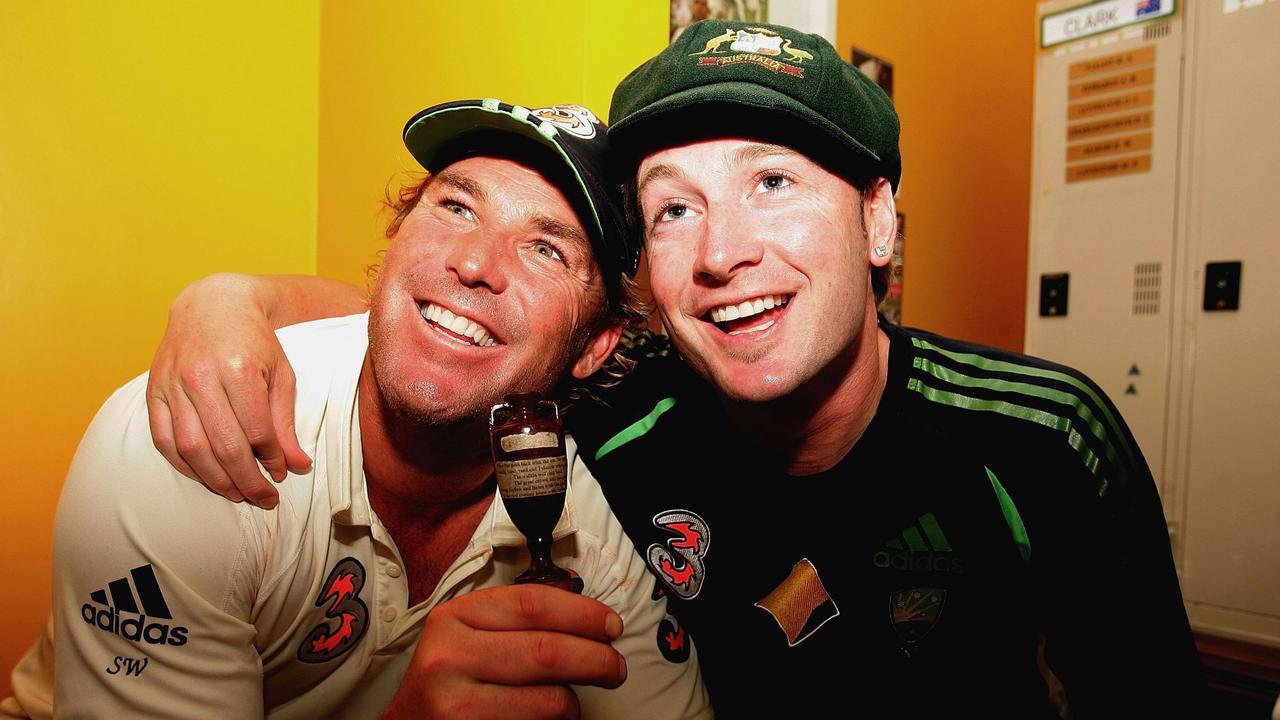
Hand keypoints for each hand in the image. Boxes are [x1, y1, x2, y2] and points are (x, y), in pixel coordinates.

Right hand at [146, 274, 310, 507]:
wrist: (211, 305)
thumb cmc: (253, 341)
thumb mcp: (281, 374)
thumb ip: (286, 423)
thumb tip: (298, 467)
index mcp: (237, 369)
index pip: (256, 432)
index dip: (271, 460)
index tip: (282, 474)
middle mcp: (200, 378)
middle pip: (223, 446)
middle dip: (247, 481)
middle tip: (264, 499)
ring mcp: (172, 385)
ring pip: (191, 449)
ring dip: (215, 481)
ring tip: (238, 494)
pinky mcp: (153, 392)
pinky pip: (164, 441)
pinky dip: (185, 465)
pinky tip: (207, 476)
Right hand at [382, 585, 627, 719]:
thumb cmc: (447, 681)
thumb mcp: (469, 636)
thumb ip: (516, 620)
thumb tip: (587, 615)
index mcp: (455, 618)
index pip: (533, 604)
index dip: (583, 613)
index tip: (610, 625)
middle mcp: (450, 657)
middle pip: (548, 650)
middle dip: (597, 659)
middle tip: (614, 667)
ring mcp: (455, 704)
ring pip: (550, 700)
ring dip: (576, 702)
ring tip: (575, 699)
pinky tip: (549, 718)